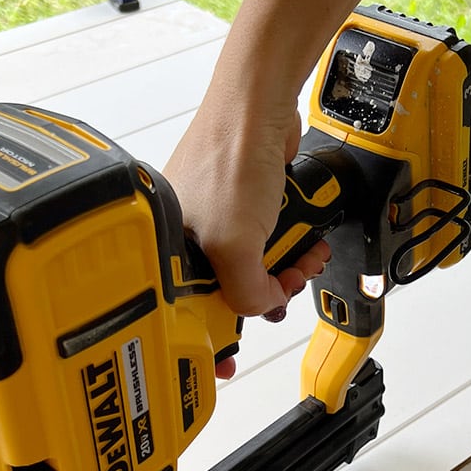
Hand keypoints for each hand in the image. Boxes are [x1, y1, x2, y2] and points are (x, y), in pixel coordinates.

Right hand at [163, 73, 329, 377]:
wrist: (260, 106)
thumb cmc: (230, 158)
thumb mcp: (234, 245)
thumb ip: (246, 292)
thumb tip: (262, 308)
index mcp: (164, 246)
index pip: (181, 309)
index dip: (207, 337)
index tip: (223, 365)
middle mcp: (185, 234)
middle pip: (223, 290)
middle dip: (261, 296)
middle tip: (280, 292)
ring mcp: (215, 217)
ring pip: (251, 266)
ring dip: (284, 269)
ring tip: (303, 261)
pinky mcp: (243, 202)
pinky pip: (267, 240)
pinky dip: (290, 245)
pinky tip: (306, 242)